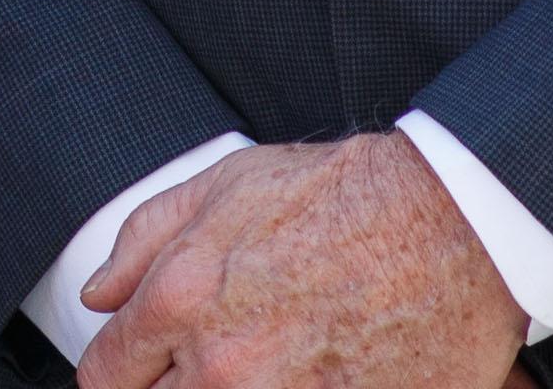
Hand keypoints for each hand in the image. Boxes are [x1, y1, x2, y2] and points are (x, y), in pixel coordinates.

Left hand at [71, 135, 522, 388]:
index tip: (137, 372)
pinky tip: (306, 376)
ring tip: (259, 368)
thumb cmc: (344, 197)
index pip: (106, 375)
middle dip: (167, 388)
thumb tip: (98, 295)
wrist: (454, 224)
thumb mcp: (226, 184)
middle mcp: (224, 366)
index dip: (115, 375)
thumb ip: (144, 241)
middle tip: (197, 368)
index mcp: (180, 301)